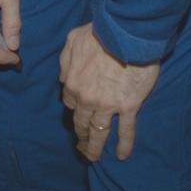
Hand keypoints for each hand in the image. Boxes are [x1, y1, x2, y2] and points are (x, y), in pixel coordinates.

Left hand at [59, 23, 159, 160]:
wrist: (125, 36)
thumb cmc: (99, 34)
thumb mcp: (72, 41)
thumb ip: (65, 61)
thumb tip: (63, 78)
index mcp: (72, 82)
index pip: (69, 102)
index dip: (73, 106)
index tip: (78, 110)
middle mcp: (87, 99)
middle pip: (81, 121)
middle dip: (81, 134)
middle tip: (82, 144)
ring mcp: (107, 105)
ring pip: (99, 131)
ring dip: (95, 146)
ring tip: (94, 157)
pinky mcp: (128, 107)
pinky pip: (126, 131)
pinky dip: (124, 145)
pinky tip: (122, 156)